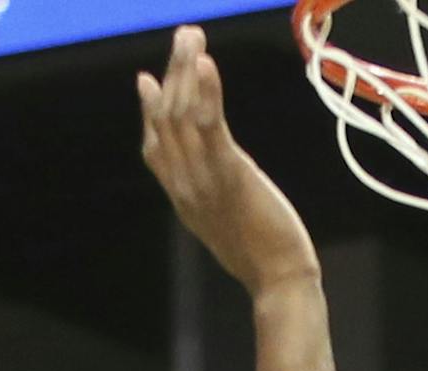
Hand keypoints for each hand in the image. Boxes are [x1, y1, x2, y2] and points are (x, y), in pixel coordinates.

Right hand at [140, 27, 320, 298]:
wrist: (278, 279)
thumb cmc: (262, 252)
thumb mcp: (226, 217)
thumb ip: (212, 187)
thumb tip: (212, 164)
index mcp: (182, 198)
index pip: (155, 146)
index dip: (150, 110)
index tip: (148, 78)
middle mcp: (185, 187)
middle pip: (167, 120)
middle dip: (172, 73)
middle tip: (183, 34)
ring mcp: (203, 181)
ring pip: (183, 116)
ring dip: (186, 70)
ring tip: (191, 36)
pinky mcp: (229, 175)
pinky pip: (210, 127)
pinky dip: (206, 92)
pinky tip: (206, 64)